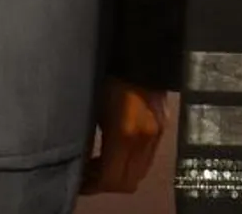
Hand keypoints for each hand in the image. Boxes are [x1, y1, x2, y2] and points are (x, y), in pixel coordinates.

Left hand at [81, 80, 166, 194]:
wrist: (141, 56)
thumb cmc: (108, 76)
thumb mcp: (91, 107)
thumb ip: (89, 138)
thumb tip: (82, 160)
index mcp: (124, 133)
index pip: (112, 179)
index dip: (93, 186)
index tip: (78, 180)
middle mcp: (145, 140)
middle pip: (128, 183)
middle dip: (105, 184)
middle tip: (86, 176)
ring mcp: (157, 136)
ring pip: (139, 174)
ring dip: (119, 176)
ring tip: (98, 164)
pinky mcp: (162, 130)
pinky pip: (146, 160)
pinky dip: (130, 164)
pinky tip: (114, 152)